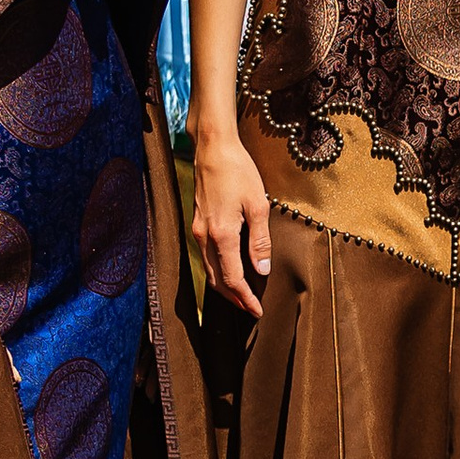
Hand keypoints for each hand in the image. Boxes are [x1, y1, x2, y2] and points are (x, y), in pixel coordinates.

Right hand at [192, 127, 272, 316]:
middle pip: (216, 279)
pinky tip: (228, 269)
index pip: (233, 278)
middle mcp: (204, 236)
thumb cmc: (237, 171)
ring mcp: (198, 229)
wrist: (213, 148)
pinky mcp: (197, 222)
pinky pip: (206, 255)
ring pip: (209, 268)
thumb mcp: (258, 205)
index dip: (245, 298)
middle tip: (250, 309)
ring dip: (224, 285)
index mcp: (221, 234)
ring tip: (241, 295)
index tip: (257, 310)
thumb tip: (262, 270)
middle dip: (233, 298)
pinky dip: (217, 269)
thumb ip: (260, 241)